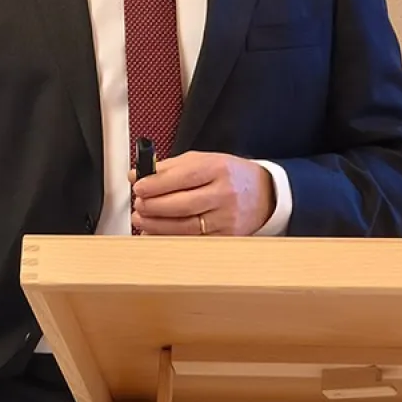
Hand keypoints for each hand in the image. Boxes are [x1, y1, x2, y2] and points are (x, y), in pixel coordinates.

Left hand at [129, 151, 275, 235]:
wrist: (264, 194)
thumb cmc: (228, 175)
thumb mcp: (203, 160)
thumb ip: (169, 167)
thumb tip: (137, 174)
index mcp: (217, 169)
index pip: (183, 177)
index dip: (157, 184)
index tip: (138, 186)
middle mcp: (225, 194)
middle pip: (183, 204)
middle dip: (154, 206)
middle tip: (138, 204)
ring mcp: (227, 219)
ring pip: (186, 226)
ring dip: (157, 225)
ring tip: (141, 219)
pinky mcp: (227, 237)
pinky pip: (193, 241)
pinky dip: (170, 238)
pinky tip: (156, 233)